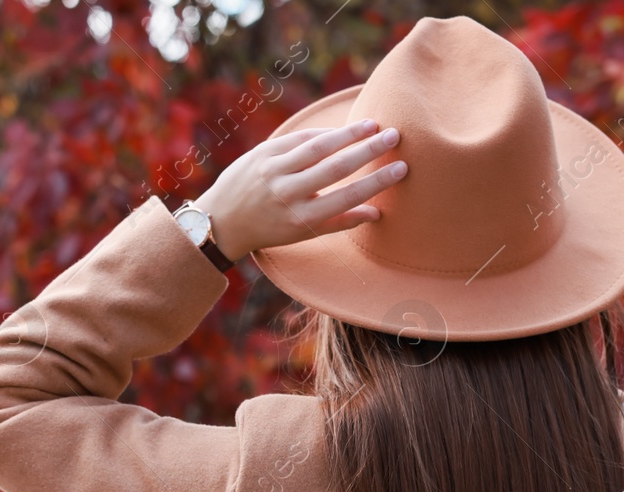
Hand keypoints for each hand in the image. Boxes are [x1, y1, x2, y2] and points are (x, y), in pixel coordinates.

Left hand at [191, 119, 406, 260]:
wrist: (222, 221)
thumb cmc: (270, 229)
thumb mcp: (303, 234)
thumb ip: (340, 223)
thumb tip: (377, 212)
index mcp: (301, 218)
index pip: (347, 197)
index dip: (377, 182)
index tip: (401, 168)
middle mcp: (288, 194)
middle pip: (336, 167)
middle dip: (369, 150)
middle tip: (394, 136)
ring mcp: (273, 171)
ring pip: (317, 147)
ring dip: (349, 133)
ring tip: (373, 125)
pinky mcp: (261, 153)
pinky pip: (298, 139)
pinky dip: (322, 133)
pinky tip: (342, 130)